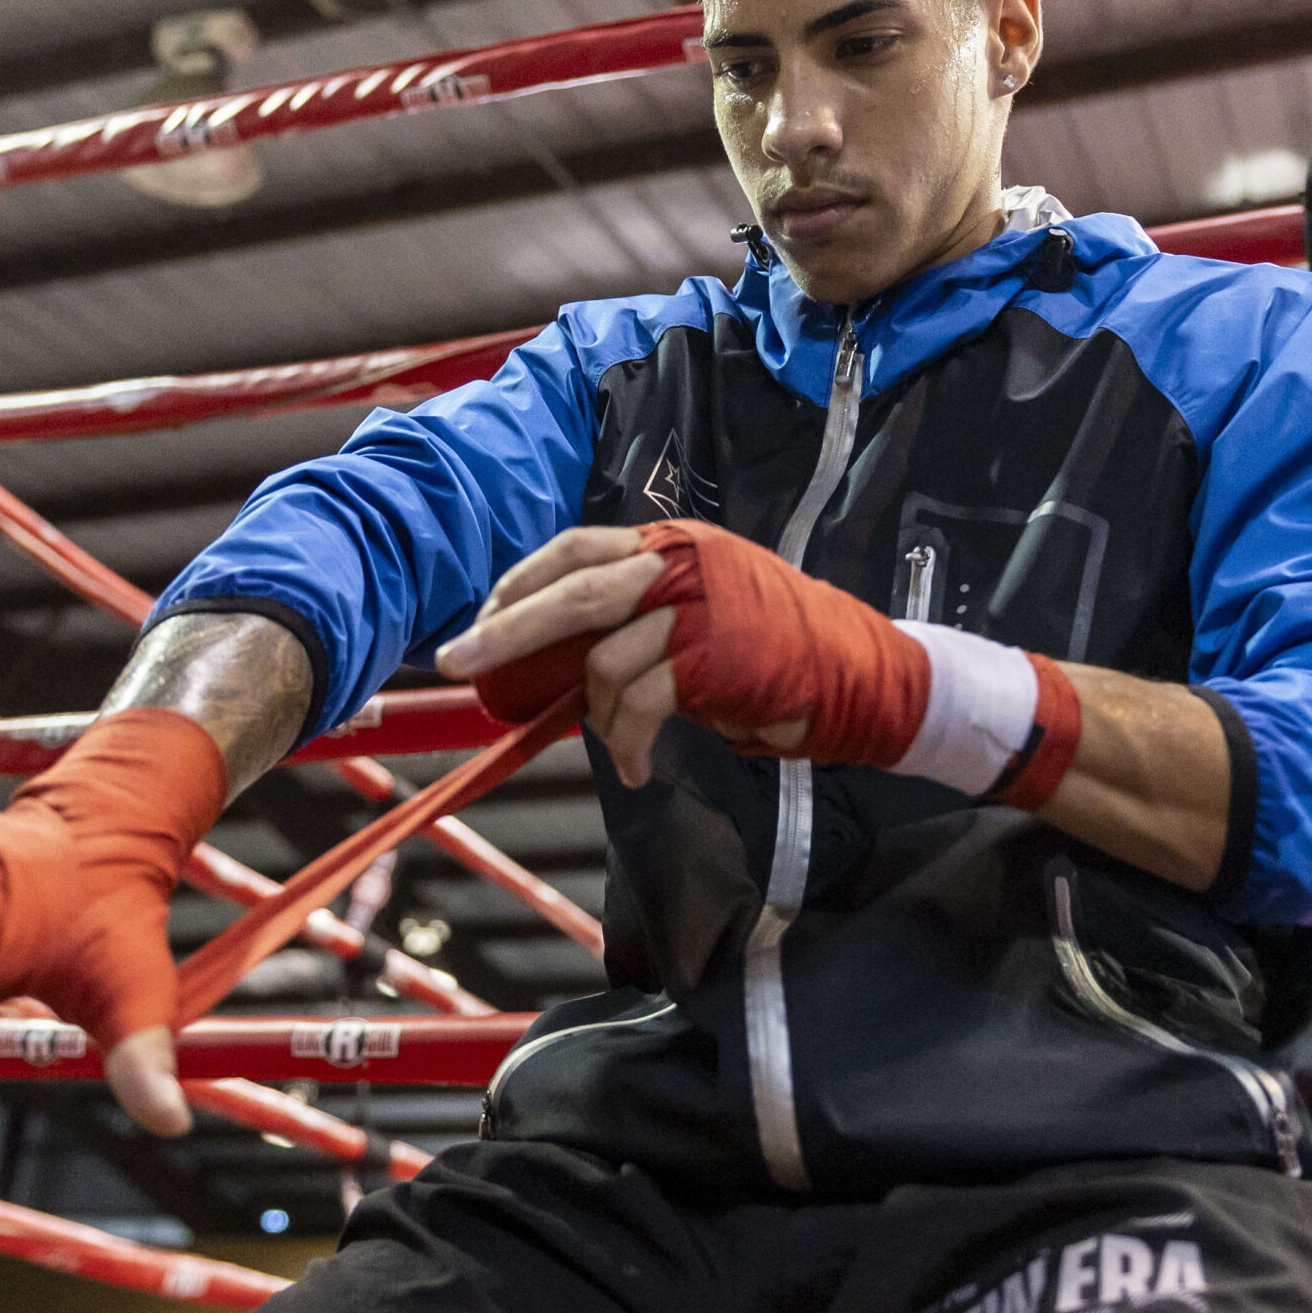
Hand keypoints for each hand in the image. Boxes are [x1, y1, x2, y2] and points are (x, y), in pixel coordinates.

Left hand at [436, 525, 814, 786]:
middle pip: (574, 593)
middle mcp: (680, 564)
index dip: (520, 583)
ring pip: (605, 662)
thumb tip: (558, 660)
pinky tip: (636, 769)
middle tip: (456, 661)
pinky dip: (628, 746)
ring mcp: (698, 610)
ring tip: (620, 744)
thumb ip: (637, 619)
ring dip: (597, 716)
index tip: (481, 618)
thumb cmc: (772, 647)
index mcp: (669, 542)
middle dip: (505, 630)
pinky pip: (640, 707)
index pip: (575, 549)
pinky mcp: (714, 660)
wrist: (855, 671)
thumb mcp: (699, 611)